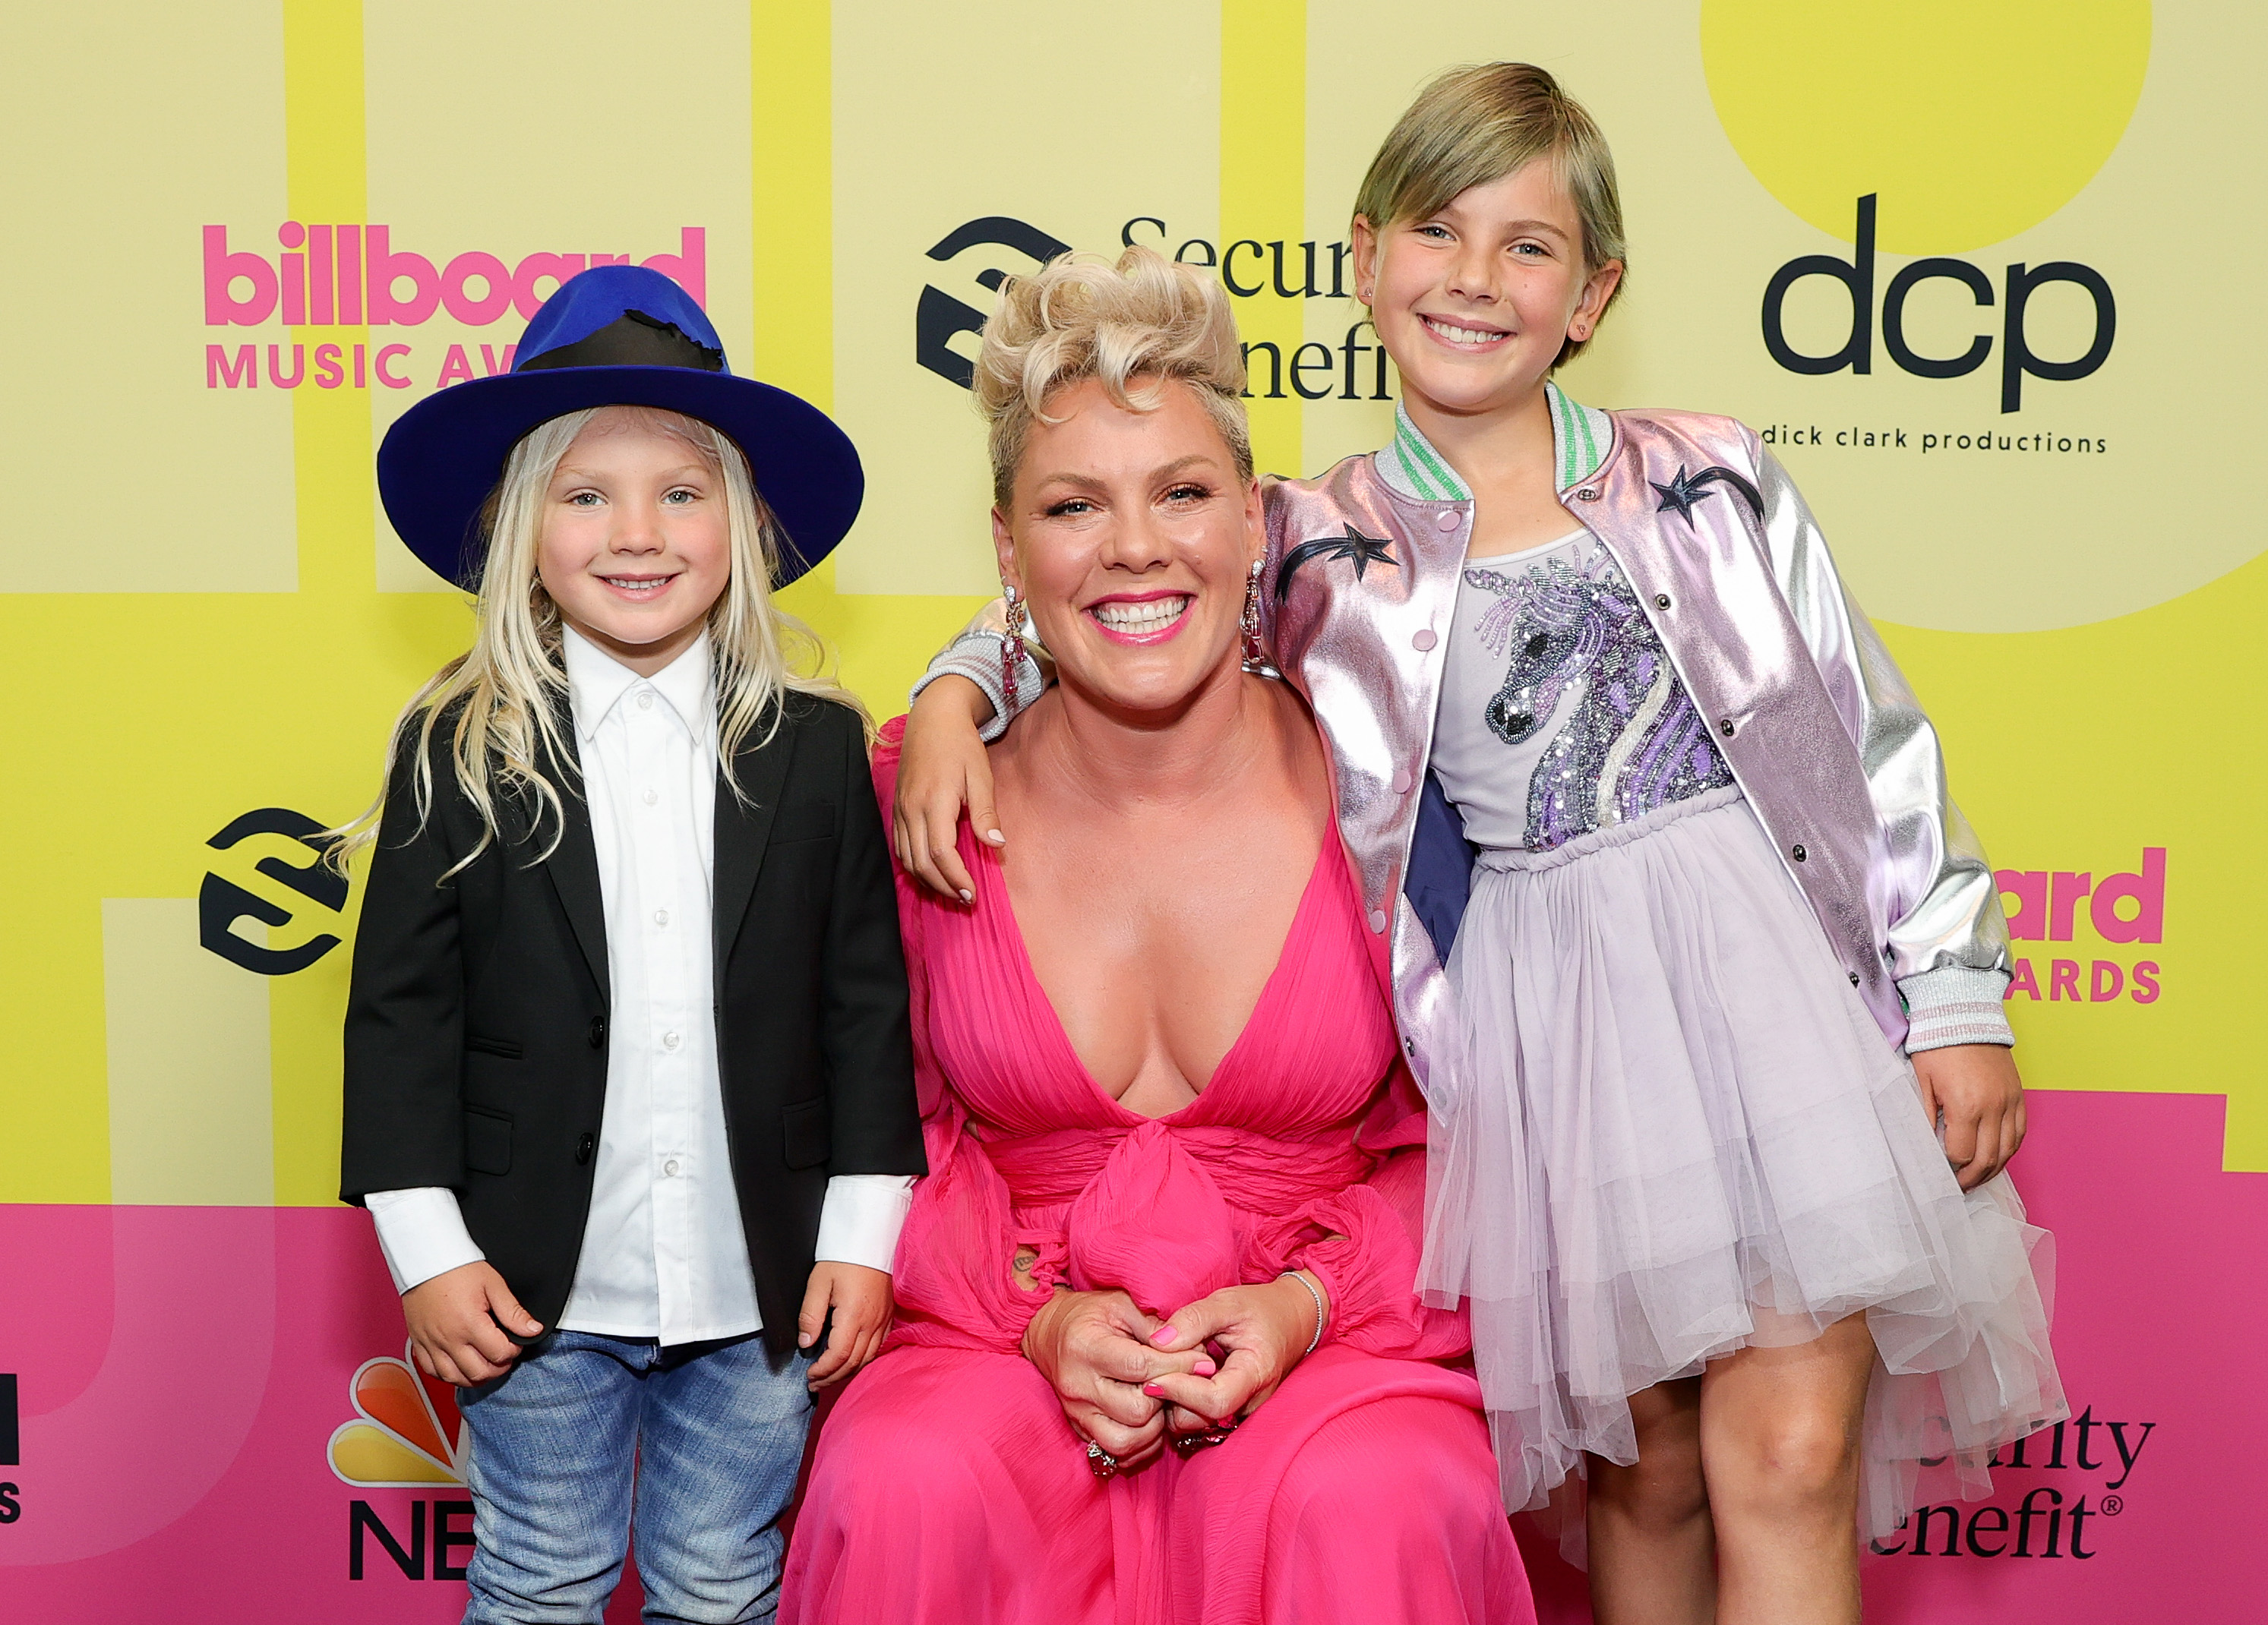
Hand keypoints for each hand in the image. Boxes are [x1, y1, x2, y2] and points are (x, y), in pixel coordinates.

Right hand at [402, 1261, 541, 1385]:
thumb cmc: (458, 1269)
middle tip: (503, 1355)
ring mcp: (431, 1343)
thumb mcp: (493, 1285)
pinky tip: (459, 1367)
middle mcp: (448, 1339)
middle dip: (497, 1368)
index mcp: (469, 1324)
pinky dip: (448, 1375)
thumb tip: (533, 1330)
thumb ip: (514, 1312)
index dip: (514, 1351)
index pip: (499, 1354)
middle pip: (478, 1373)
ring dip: (474, 1377)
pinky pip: (432, 1372)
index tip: (515, 1342)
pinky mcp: (418, 1343)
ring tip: (485, 1364)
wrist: (427, 1259)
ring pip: (454, 1378)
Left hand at [799, 1261, 894, 1389]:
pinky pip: (879, 1347)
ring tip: (830, 1378)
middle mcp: (872, 1322)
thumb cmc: (843, 1257)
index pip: (838, 1356)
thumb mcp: (818, 1282)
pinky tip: (852, 1361)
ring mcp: (884, 1319)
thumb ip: (810, 1315)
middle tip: (815, 1385)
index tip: (808, 1376)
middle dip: (833, 1378)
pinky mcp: (889, 1315)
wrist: (871, 1237)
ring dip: (848, 1372)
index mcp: (854, 1315)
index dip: (822, 1371)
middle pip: (854, 1362)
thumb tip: (806, 1343)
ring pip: (868, 1358)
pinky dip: (864, 1360)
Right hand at [893, 676, 1002, 902]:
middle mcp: (912, 809)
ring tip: (951, 891)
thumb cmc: (961, 745)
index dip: (956, 878)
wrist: (932, 718)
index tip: (973, 893)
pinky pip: (900, 847)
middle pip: (922, 863)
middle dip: (943, 887)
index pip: (942, 853)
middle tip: (965, 899)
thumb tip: (996, 846)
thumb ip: (986, 813)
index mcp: (934, 801)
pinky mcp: (896, 808)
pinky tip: (931, 872)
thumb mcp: (981, 776)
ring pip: (907, 859)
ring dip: (928, 881)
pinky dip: (914, 865)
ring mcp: (900, 810)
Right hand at [1022, 1289, 1211, 1471]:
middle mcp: (1078, 1386)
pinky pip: (1115, 1453)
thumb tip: (1193, 1349)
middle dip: (1168, 1397)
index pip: (1141, 1367)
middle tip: (1180, 1382)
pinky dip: (1141, 1444)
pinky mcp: (1080, 1429)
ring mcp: (1077, 1413)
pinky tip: (1151, 1421)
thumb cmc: (1090, 1313)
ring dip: (1154, 1427)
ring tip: (1163, 1403)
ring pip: (1126, 1441)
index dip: (1178, 1365)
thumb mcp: (1122, 1303)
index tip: (1203, 1361)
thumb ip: (1156, 1325)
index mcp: (1087, 1347)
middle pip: (1137, 1410)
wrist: (1048, 1332)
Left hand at [1144, 1273, 1328, 1435]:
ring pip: (1194, 1424)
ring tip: (1170, 1368)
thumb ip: (1194, 1319)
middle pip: (1200, 1419)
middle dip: (1172, 1398)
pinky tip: (1178, 1376)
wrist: (1290, 1321)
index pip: (1215, 1401)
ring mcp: (1240, 1411)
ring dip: (1174, 1401)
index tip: (1153, 1376)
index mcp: (1256, 1374)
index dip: (1180, 1391)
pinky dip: (1181, 1402)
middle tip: (1157, 1369)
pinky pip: (1197, 1418)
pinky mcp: (1229, 1413)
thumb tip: (1158, 1342)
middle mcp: (1250, 1402)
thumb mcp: (1228, 1303)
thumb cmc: (1260, 1309)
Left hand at [1912, 1043, 2026, 1189]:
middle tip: (1960, 1186)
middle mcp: (1993, 1107)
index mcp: (1966, 1105)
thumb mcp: (1921, 1082)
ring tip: (1978, 1177)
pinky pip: (2020, 1132)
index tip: (1942, 1174)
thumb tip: (1927, 1145)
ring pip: (2008, 1149)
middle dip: (1973, 1178)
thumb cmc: (1937, 1045)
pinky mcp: (2019, 1095)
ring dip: (1994, 1169)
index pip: (1962, 1153)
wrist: (1964, 1014)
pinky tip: (1997, 1156)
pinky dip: (2009, 1149)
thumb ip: (1926, 1116)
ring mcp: (2010, 1102)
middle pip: (1988, 1158)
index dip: (1951, 1168)